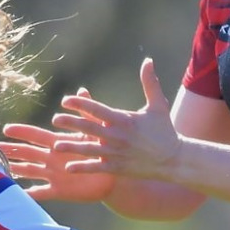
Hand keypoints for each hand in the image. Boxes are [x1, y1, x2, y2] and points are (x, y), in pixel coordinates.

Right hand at [0, 118, 117, 202]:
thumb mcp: (93, 131)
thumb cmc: (103, 151)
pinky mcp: (60, 191)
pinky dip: (29, 194)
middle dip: (10, 150)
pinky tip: (16, 195)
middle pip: (27, 153)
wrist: (113, 176)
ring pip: (29, 171)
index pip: (36, 136)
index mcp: (59, 144)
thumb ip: (86, 114)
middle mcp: (52, 159)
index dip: (22, 132)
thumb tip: (82, 91)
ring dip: (15, 169)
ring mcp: (54, 175)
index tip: (7, 128)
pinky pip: (41, 192)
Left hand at [47, 58, 182, 181]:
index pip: (98, 109)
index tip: (66, 100)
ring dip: (72, 146)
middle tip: (54, 119)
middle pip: (89, 127)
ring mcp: (117, 153)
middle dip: (71, 123)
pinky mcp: (118, 168)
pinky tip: (68, 167)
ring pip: (89, 149)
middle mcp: (118, 136)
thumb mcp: (158, 106)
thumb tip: (148, 60)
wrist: (174, 160)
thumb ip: (150, 83)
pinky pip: (97, 168)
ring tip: (55, 145)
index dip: (80, 104)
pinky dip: (82, 168)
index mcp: (124, 119)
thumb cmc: (165, 131)